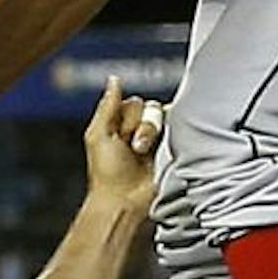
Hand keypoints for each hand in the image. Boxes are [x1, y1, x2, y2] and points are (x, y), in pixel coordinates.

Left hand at [82, 76, 162, 218]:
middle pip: (149, 107)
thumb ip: (107, 105)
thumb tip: (115, 78)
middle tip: (132, 147)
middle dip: (140, 125)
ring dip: (150, 132)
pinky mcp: (173, 149)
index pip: (133, 102)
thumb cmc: (106, 172)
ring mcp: (157, 140)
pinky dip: (170, 133)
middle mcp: (139, 130)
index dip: (128, 116)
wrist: (124, 200)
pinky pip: (178, 128)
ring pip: (162, 116)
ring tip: (142, 152)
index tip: (119, 135)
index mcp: (119, 124)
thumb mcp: (99, 134)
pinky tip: (160, 148)